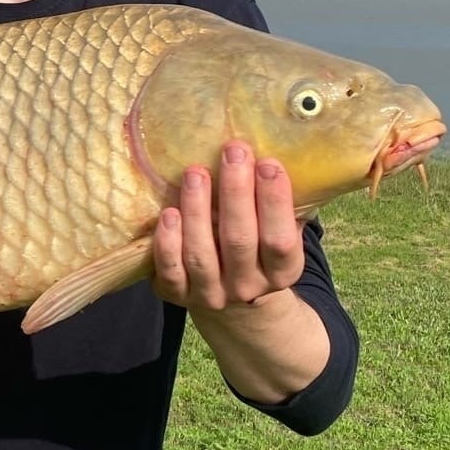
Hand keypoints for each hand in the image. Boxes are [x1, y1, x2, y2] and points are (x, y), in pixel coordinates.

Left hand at [152, 141, 303, 310]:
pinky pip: (170, 271)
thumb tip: (281, 150)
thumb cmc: (255, 246)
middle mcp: (248, 287)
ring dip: (197, 209)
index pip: (281, 240)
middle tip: (233, 151)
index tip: (268, 163)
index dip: (275, 202)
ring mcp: (211, 294)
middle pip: (240, 241)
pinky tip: (168, 212)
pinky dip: (168, 242)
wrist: (230, 299)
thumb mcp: (278, 231)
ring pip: (201, 254)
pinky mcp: (177, 295)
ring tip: (195, 173)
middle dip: (236, 193)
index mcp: (282, 272)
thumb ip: (281, 204)